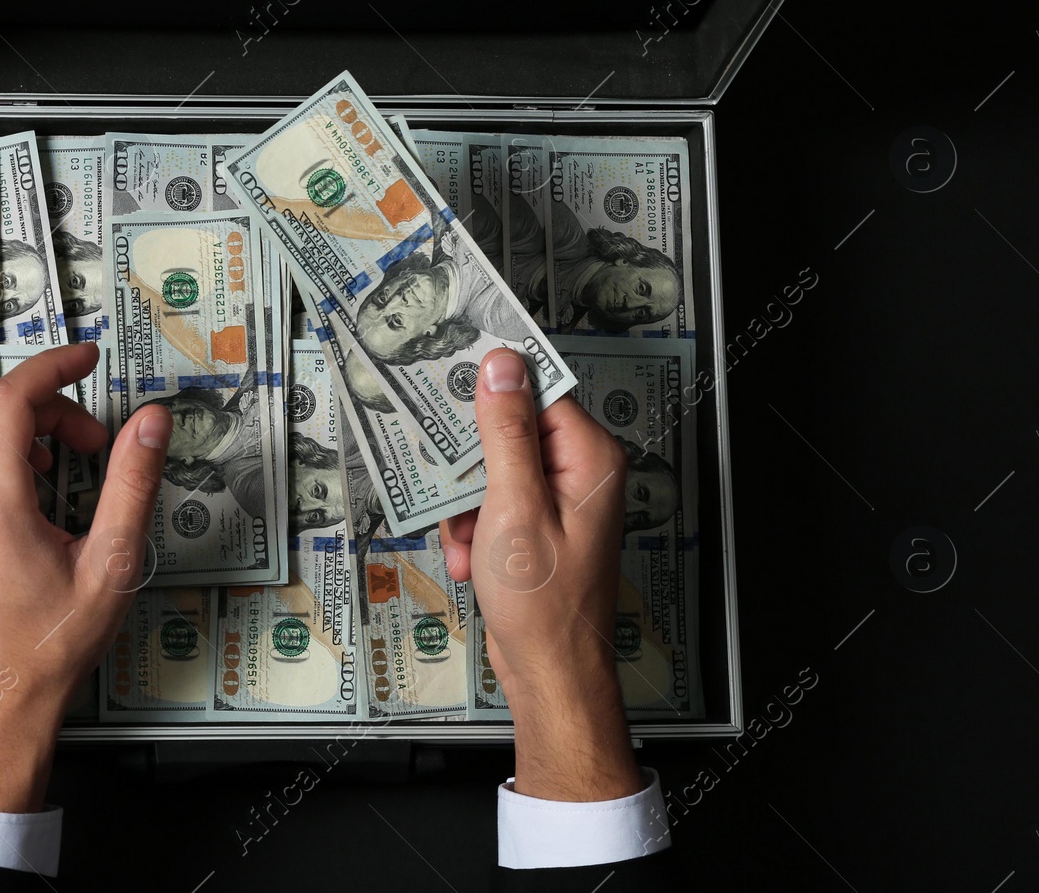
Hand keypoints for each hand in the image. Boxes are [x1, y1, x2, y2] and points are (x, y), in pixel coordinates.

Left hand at [0, 342, 170, 811]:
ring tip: (43, 463)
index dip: (53, 367)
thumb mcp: (110, 565)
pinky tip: (6, 486)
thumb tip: (150, 426)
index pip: (11, 398)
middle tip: (86, 440)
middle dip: (41, 405)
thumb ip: (132, 484)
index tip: (84, 359)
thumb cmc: (46, 648)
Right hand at [440, 347, 643, 801]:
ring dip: (465, 506)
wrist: (549, 672)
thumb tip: (502, 366)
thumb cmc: (544, 602)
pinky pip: (492, 505)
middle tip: (449, 487)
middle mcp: (580, 472)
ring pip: (491, 471)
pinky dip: (472, 530)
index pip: (537, 392)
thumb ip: (505, 431)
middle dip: (470, 466)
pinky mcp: (539, 527)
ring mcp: (559, 502)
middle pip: (509, 432)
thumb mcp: (513, 506)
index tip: (450, 383)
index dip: (491, 392)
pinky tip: (469, 560)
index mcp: (589, 456)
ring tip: (467, 542)